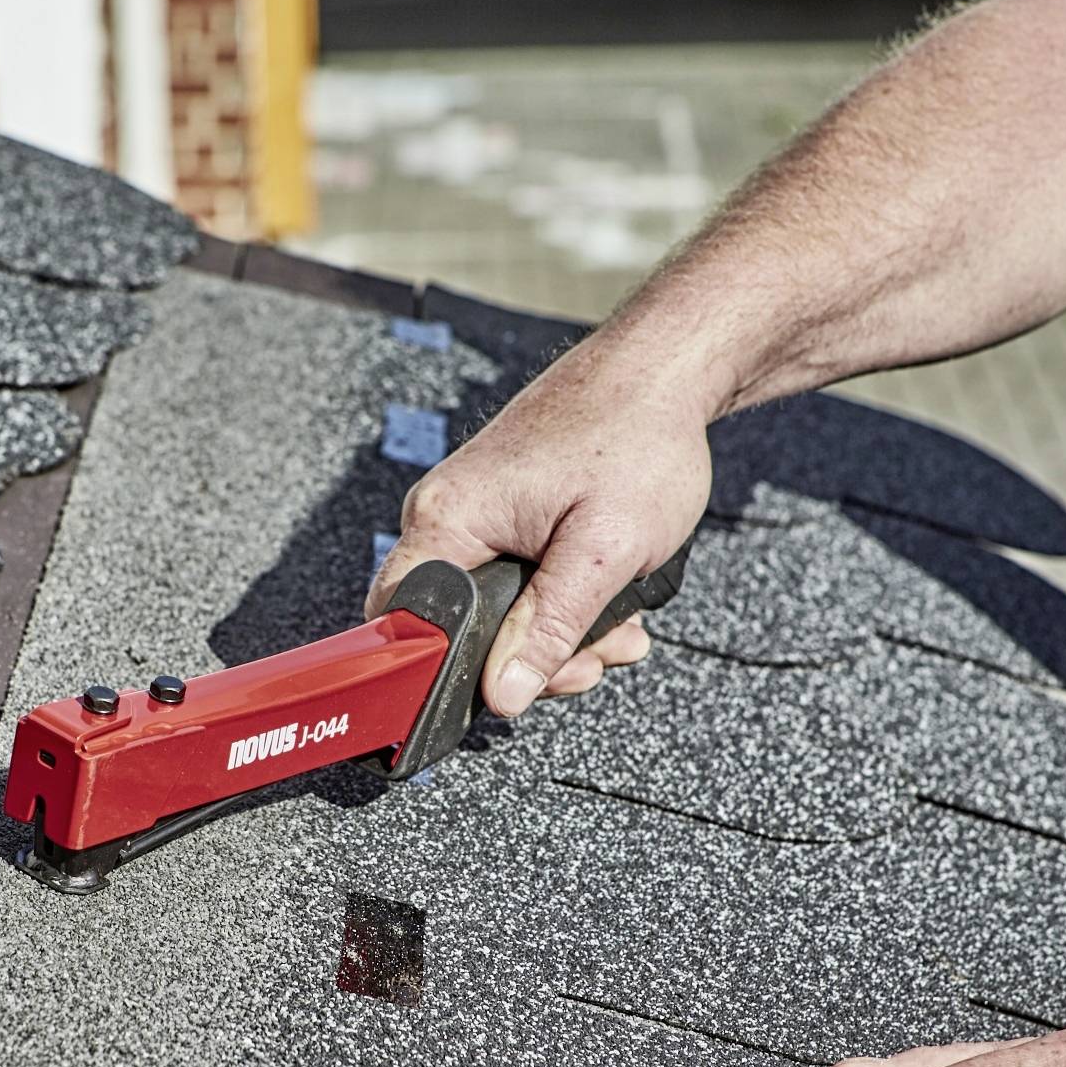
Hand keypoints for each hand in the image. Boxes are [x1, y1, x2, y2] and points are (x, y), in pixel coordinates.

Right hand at [367, 337, 712, 716]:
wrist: (664, 371)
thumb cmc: (636, 440)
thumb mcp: (602, 554)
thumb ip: (548, 629)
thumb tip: (502, 695)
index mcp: (448, 519)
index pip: (400, 622)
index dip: (439, 674)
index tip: (498, 695)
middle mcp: (448, 515)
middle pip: (459, 628)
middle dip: (532, 658)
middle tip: (592, 657)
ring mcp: (478, 513)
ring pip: (500, 611)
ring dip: (563, 634)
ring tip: (619, 625)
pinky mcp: (507, 513)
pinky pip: (521, 581)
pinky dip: (567, 601)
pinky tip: (612, 603)